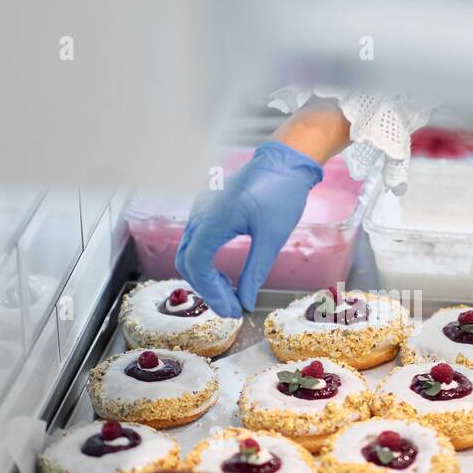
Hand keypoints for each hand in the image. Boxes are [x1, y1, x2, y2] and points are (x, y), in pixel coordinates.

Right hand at [174, 141, 322, 316]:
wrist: (285, 161)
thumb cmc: (282, 193)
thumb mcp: (272, 238)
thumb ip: (254, 272)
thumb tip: (244, 303)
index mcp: (215, 218)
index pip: (198, 265)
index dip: (211, 293)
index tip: (231, 311)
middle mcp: (201, 214)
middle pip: (187, 262)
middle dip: (206, 290)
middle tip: (230, 309)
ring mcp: (202, 210)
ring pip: (189, 253)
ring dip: (205, 278)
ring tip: (230, 296)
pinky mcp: (207, 211)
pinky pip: (196, 242)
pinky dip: (206, 264)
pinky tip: (226, 277)